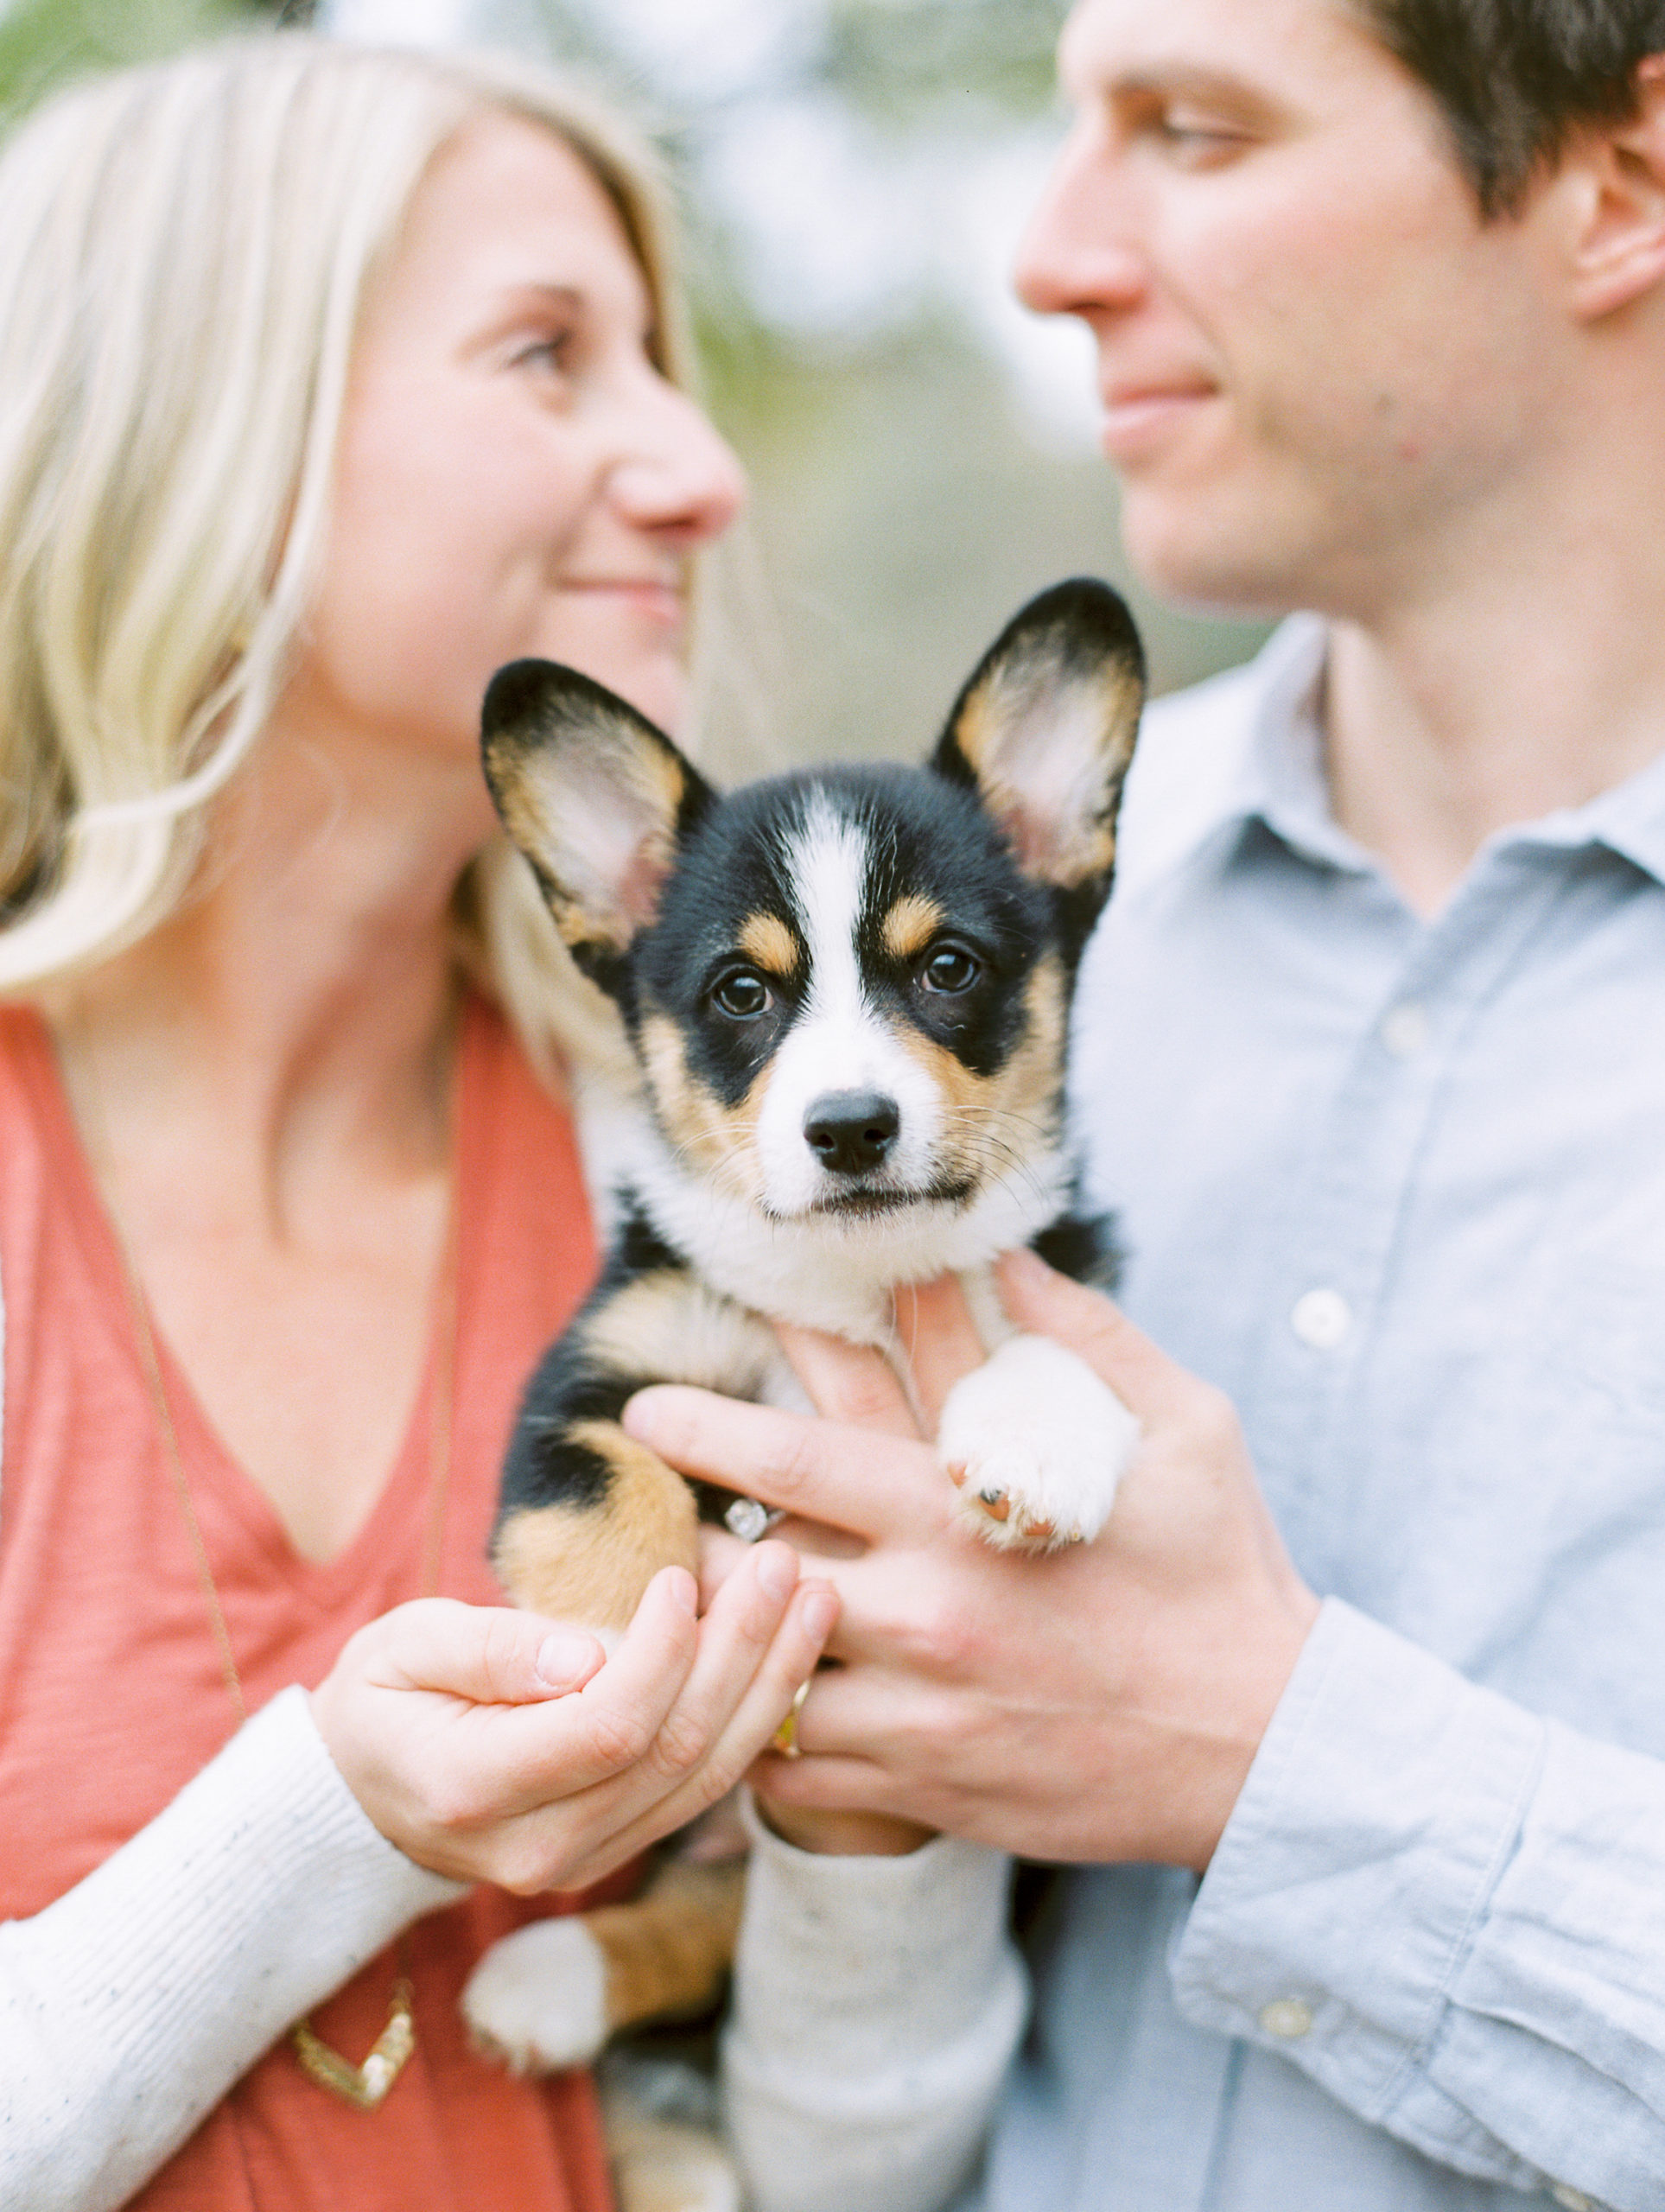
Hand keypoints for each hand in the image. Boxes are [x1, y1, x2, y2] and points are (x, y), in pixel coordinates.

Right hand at [310, 1545, 836, 1892]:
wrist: (370, 1792)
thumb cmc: (384, 1697)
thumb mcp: (400, 1648)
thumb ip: (488, 1649)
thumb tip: (585, 1653)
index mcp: (473, 1791)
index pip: (605, 1728)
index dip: (661, 1652)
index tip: (681, 1574)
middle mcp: (540, 1848)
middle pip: (673, 1751)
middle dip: (741, 1651)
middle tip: (782, 1563)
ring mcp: (586, 1860)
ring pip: (706, 1775)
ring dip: (770, 1682)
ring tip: (814, 1598)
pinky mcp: (621, 1848)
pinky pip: (704, 1786)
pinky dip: (755, 1718)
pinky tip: (791, 1654)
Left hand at [625, 1252, 1319, 1872]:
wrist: (1267, 1749)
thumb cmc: (1224, 1575)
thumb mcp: (1185, 1430)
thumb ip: (1090, 1335)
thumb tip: (1008, 1256)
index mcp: (963, 1517)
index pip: (792, 1459)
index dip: (704, 1425)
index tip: (646, 1408)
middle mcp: (922, 1617)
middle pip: (742, 1576)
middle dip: (673, 1542)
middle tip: (640, 1519)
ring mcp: (918, 1718)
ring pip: (754, 1682)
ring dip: (716, 1646)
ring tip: (678, 1619)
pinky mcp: (928, 1795)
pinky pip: (796, 1780)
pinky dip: (760, 1743)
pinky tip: (752, 1710)